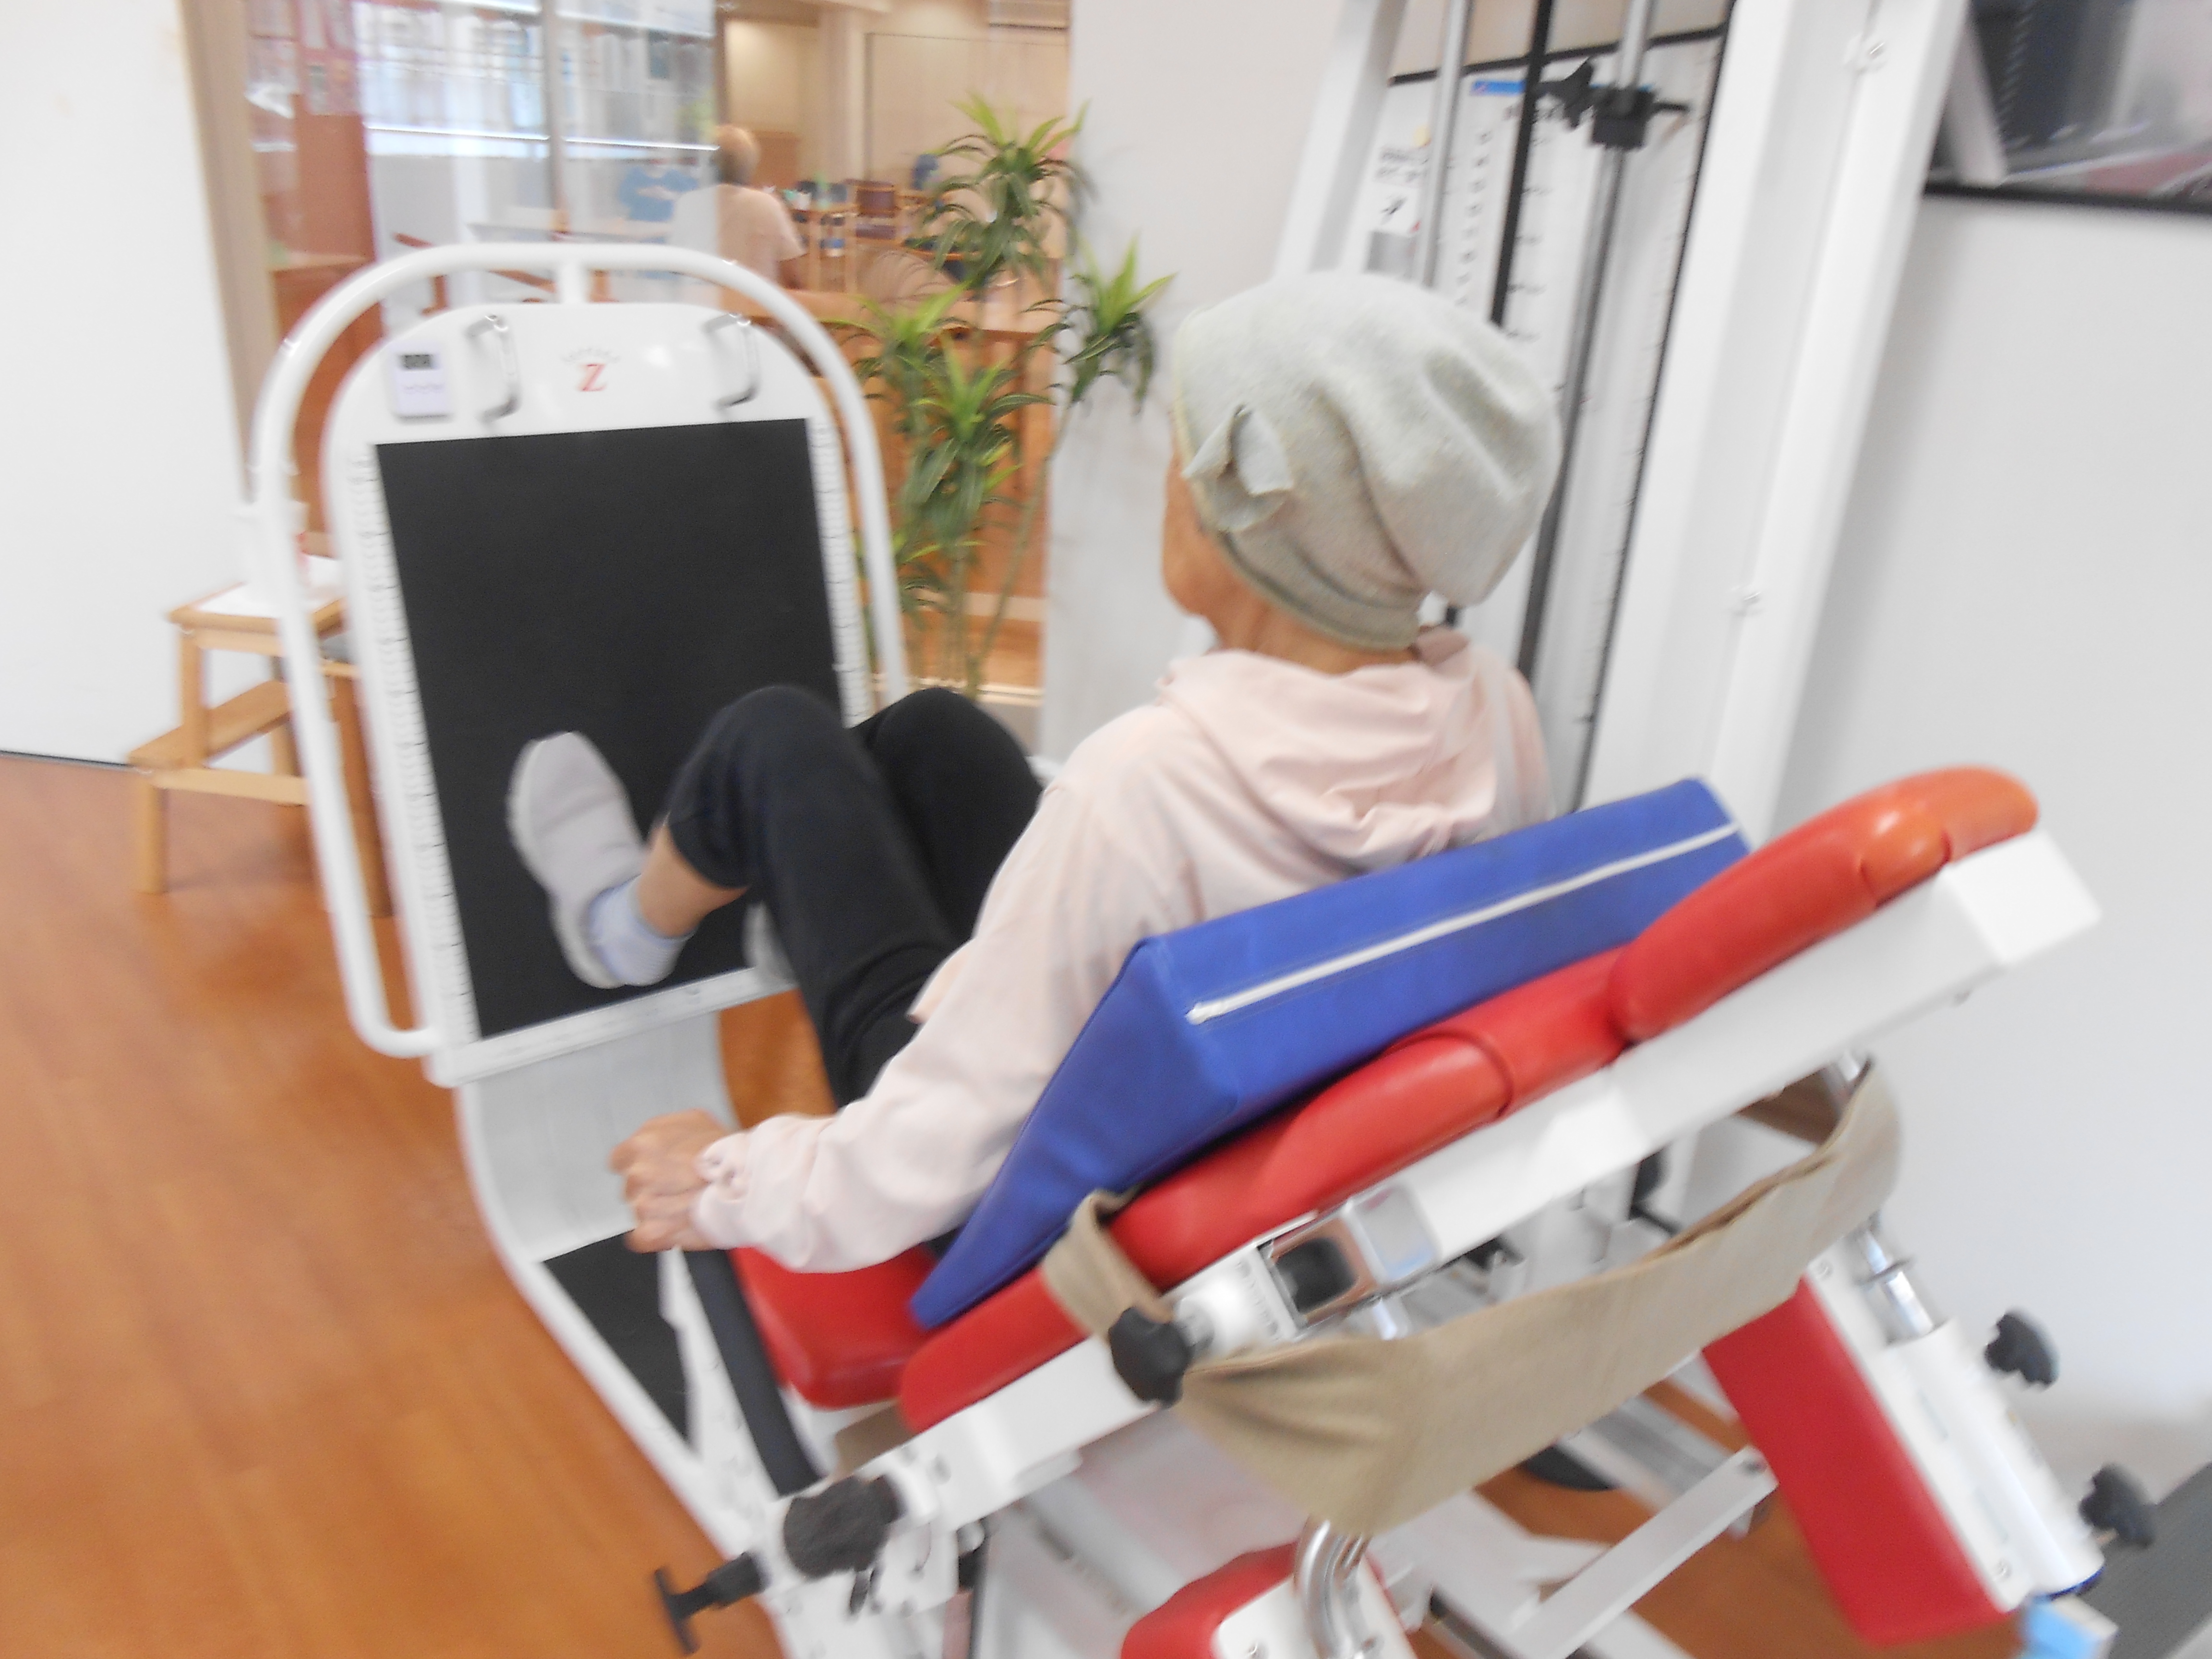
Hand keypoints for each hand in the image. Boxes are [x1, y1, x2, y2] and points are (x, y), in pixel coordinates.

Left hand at [610, 1109, 728, 1251]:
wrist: (751, 1184)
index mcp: (643, 1144)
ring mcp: (644, 1205)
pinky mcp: (653, 1233)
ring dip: (659, 1212)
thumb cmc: (728, 1154)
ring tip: (687, 1205)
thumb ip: (663, 1133)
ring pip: (640, 1212)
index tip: (655, 1171)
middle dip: (652, 1189)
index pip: (619, 1160)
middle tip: (680, 1188)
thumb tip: (652, 1145)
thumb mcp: (694, 1121)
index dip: (639, 1165)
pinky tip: (679, 1225)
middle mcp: (639, 1173)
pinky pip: (642, 1238)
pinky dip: (658, 1235)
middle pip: (631, 1188)